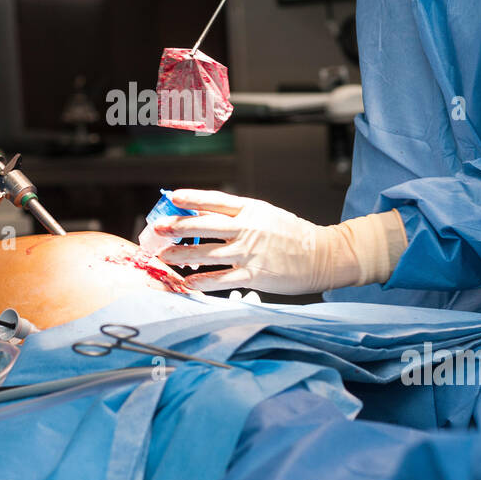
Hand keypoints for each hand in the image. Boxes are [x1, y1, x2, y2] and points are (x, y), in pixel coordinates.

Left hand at [154, 190, 343, 293]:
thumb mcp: (266, 215)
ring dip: (182, 255)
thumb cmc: (292, 235)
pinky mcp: (254, 275)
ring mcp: (249, 253)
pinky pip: (222, 279)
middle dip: (178, 226)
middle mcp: (247, 229)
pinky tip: (187, 282)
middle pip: (205, 225)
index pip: (216, 200)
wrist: (322, 256)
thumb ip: (239, 215)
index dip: (192, 198)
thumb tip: (205, 216)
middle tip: (158, 228)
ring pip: (207, 253)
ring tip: (163, 256)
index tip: (173, 197)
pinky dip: (202, 280)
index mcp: (251, 210)